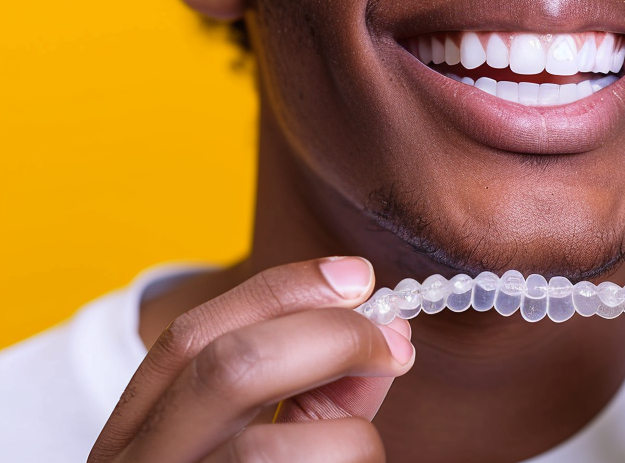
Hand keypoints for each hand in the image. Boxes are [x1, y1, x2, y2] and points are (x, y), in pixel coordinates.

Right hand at [88, 257, 413, 462]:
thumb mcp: (252, 449)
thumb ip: (316, 393)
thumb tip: (386, 334)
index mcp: (133, 441)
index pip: (194, 338)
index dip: (284, 291)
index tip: (359, 277)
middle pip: (233, 370)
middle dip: (330, 339)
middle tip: (393, 346)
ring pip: (278, 451)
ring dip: (351, 440)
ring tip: (362, 454)